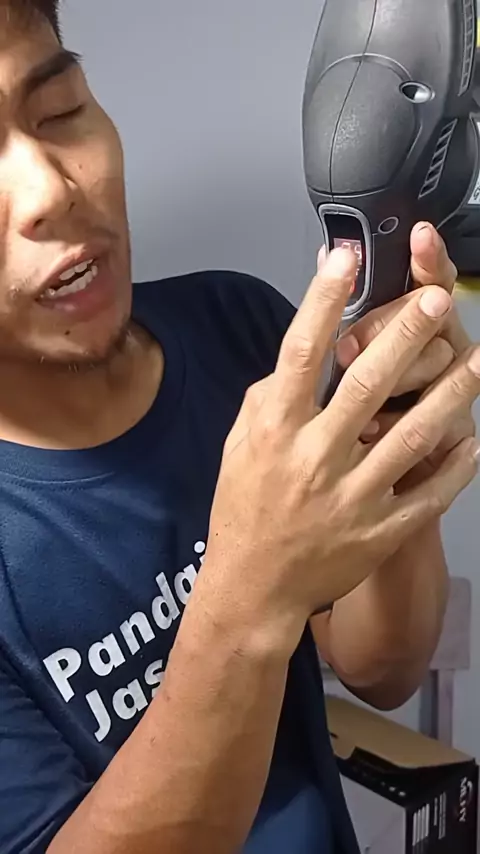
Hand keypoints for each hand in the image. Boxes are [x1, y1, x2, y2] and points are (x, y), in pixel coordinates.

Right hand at [201, 249, 479, 653]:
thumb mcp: (239, 444)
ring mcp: (351, 496)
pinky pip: (428, 492)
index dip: (322, 300)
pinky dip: (456, 465)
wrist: (254, 586)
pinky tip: (474, 438)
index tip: (343, 258)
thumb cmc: (244, 509)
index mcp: (276, 429)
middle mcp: (314, 457)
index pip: (300, 351)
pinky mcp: (379, 530)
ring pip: (413, 434)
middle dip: (406, 334)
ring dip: (450, 393)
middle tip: (437, 297)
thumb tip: (298, 360)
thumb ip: (269, 399)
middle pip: (368, 384)